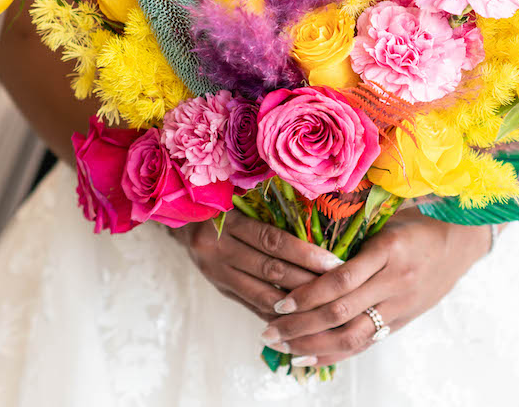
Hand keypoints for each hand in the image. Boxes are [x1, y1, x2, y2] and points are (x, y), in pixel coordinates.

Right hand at [171, 211, 344, 320]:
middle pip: (270, 270)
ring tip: (325, 308)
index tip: (334, 261)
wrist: (180, 219)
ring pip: (262, 294)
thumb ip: (267, 213)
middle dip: (307, 281)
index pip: (272, 241)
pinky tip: (300, 319)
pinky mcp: (220, 289)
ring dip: (295, 304)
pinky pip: (252, 306)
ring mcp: (216, 274)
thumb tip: (316, 228)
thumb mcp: (237, 200)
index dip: (304, 253)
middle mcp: (217, 250)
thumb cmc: (219, 203)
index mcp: (226, 223)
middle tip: (338, 288)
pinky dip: (277, 314)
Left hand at [258, 211, 490, 366]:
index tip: (278, 302)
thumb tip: (300, 246)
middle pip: (342, 312)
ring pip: (353, 335)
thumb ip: (349, 236)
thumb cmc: (414, 223)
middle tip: (270, 331)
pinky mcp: (403, 320)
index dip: (307, 295)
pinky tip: (310, 359)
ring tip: (284, 349)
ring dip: (314, 346)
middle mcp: (395, 281)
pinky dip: (335, 354)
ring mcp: (400, 304)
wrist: (459, 240)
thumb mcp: (384, 220)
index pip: (341, 280)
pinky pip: (366, 343)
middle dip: (301, 325)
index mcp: (387, 250)